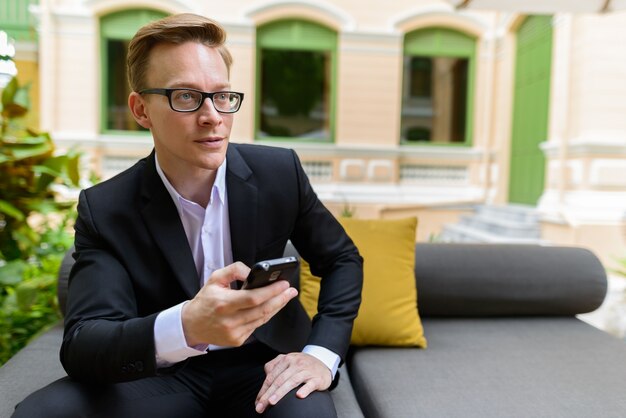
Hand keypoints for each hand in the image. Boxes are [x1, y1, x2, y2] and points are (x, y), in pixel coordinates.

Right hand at [181, 262, 297, 346]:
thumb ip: (234, 270)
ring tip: (285, 297)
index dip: (271, 291)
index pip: (253, 298)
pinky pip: (257, 326)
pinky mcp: (237, 341)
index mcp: (223, 304)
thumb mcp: (215, 279)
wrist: (192, 325)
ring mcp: (234, 333)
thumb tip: (252, 271)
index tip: (283, 284)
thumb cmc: (205, 300)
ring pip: (262, 319)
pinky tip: (272, 307)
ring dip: (277, 307)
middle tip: (291, 290)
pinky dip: (265, 315)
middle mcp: (229, 321)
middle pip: (262, 310)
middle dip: (280, 299)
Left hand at [255, 353, 331, 413]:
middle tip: (260, 407)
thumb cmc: (302, 365)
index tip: (257, 402)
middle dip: (268, 394)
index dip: (263, 390)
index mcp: (286, 359)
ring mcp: (307, 370)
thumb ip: (275, 366)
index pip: (272, 376)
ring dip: (281, 392)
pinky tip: (299, 396)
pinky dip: (305, 389)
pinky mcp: (317, 378)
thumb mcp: (288, 361)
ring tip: (272, 402)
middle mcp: (296, 363)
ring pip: (292, 381)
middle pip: (279, 380)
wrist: (323, 361)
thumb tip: (265, 378)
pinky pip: (310, 384)